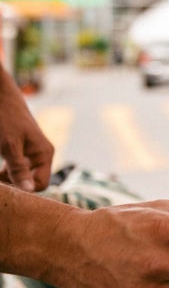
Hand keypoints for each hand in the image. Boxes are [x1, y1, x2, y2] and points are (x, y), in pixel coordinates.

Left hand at [0, 68, 53, 190]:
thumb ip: (18, 168)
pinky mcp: (21, 150)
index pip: (40, 184)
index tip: (5, 186)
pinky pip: (17, 168)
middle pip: (31, 181)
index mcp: (45, 154)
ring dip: (8, 178)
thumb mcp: (9, 146)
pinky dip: (6, 171)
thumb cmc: (6, 119)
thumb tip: (28, 190)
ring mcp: (31, 153)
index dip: (24, 188)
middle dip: (14, 183)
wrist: (1, 97)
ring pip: (22, 175)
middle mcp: (41, 156)